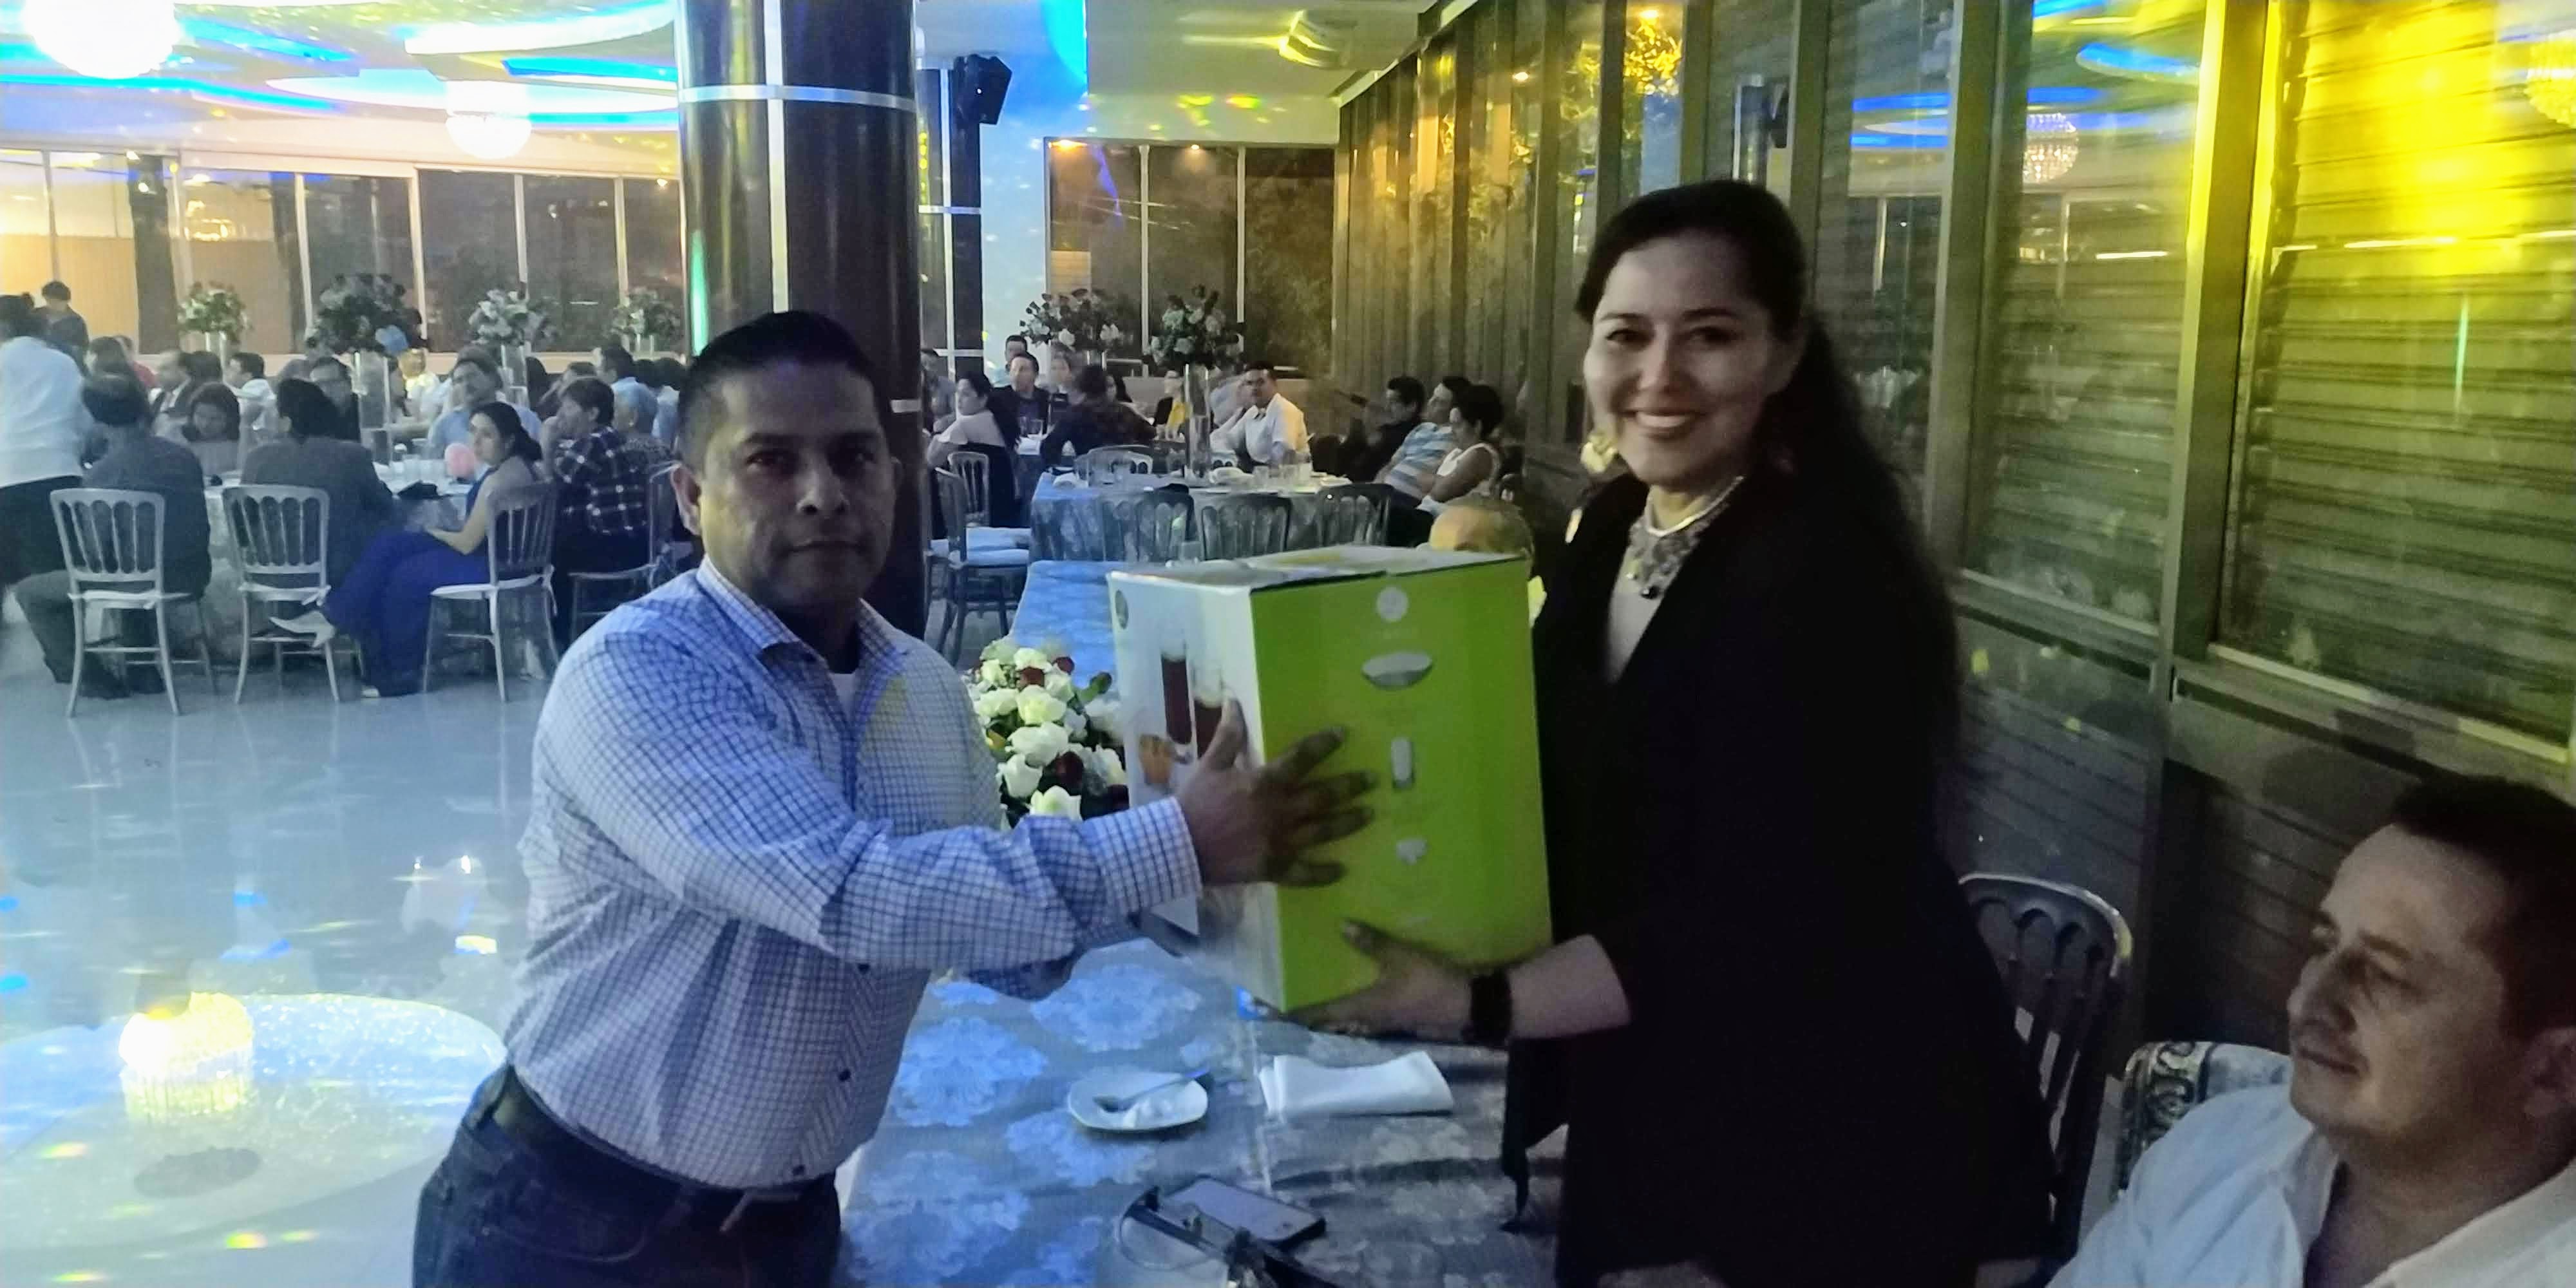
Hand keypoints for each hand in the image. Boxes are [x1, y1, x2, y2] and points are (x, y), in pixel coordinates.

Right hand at [1176, 700, 1370, 888]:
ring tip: (1369, 814)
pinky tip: (1341, 870)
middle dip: (1350, 786)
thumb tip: (1234, 701)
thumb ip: (1228, 735)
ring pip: (1321, 831)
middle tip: (1373, 780)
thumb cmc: (1194, 802)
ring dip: (1347, 822)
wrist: (1177, 847)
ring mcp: (1279, 841)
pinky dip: (1323, 872)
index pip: (1301, 758)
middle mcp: (1278, 811)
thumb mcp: (1209, 764)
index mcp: (1264, 782)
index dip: (1324, 744)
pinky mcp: (1273, 867)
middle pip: (1322, 796)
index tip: (1344, 734)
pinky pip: (1304, 873)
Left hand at [1291, 922, 1474, 1040]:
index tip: (1265, 1008)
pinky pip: (1359, 1015)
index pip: (1318, 1012)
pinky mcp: (1393, 1016)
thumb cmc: (1429, 983)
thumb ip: (1373, 943)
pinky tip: (1343, 994)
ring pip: (1342, 1021)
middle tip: (1277, 1001)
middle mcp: (1365, 1019)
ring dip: (1323, 1012)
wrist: (1466, 1005)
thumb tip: (1341, 926)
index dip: (1290, 1011)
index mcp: (1361, 1007)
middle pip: (1326, 1020)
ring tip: (1304, 997)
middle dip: (1301, 1012)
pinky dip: (1344, 1007)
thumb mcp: (1402, 958)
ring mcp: (1379, 1021)